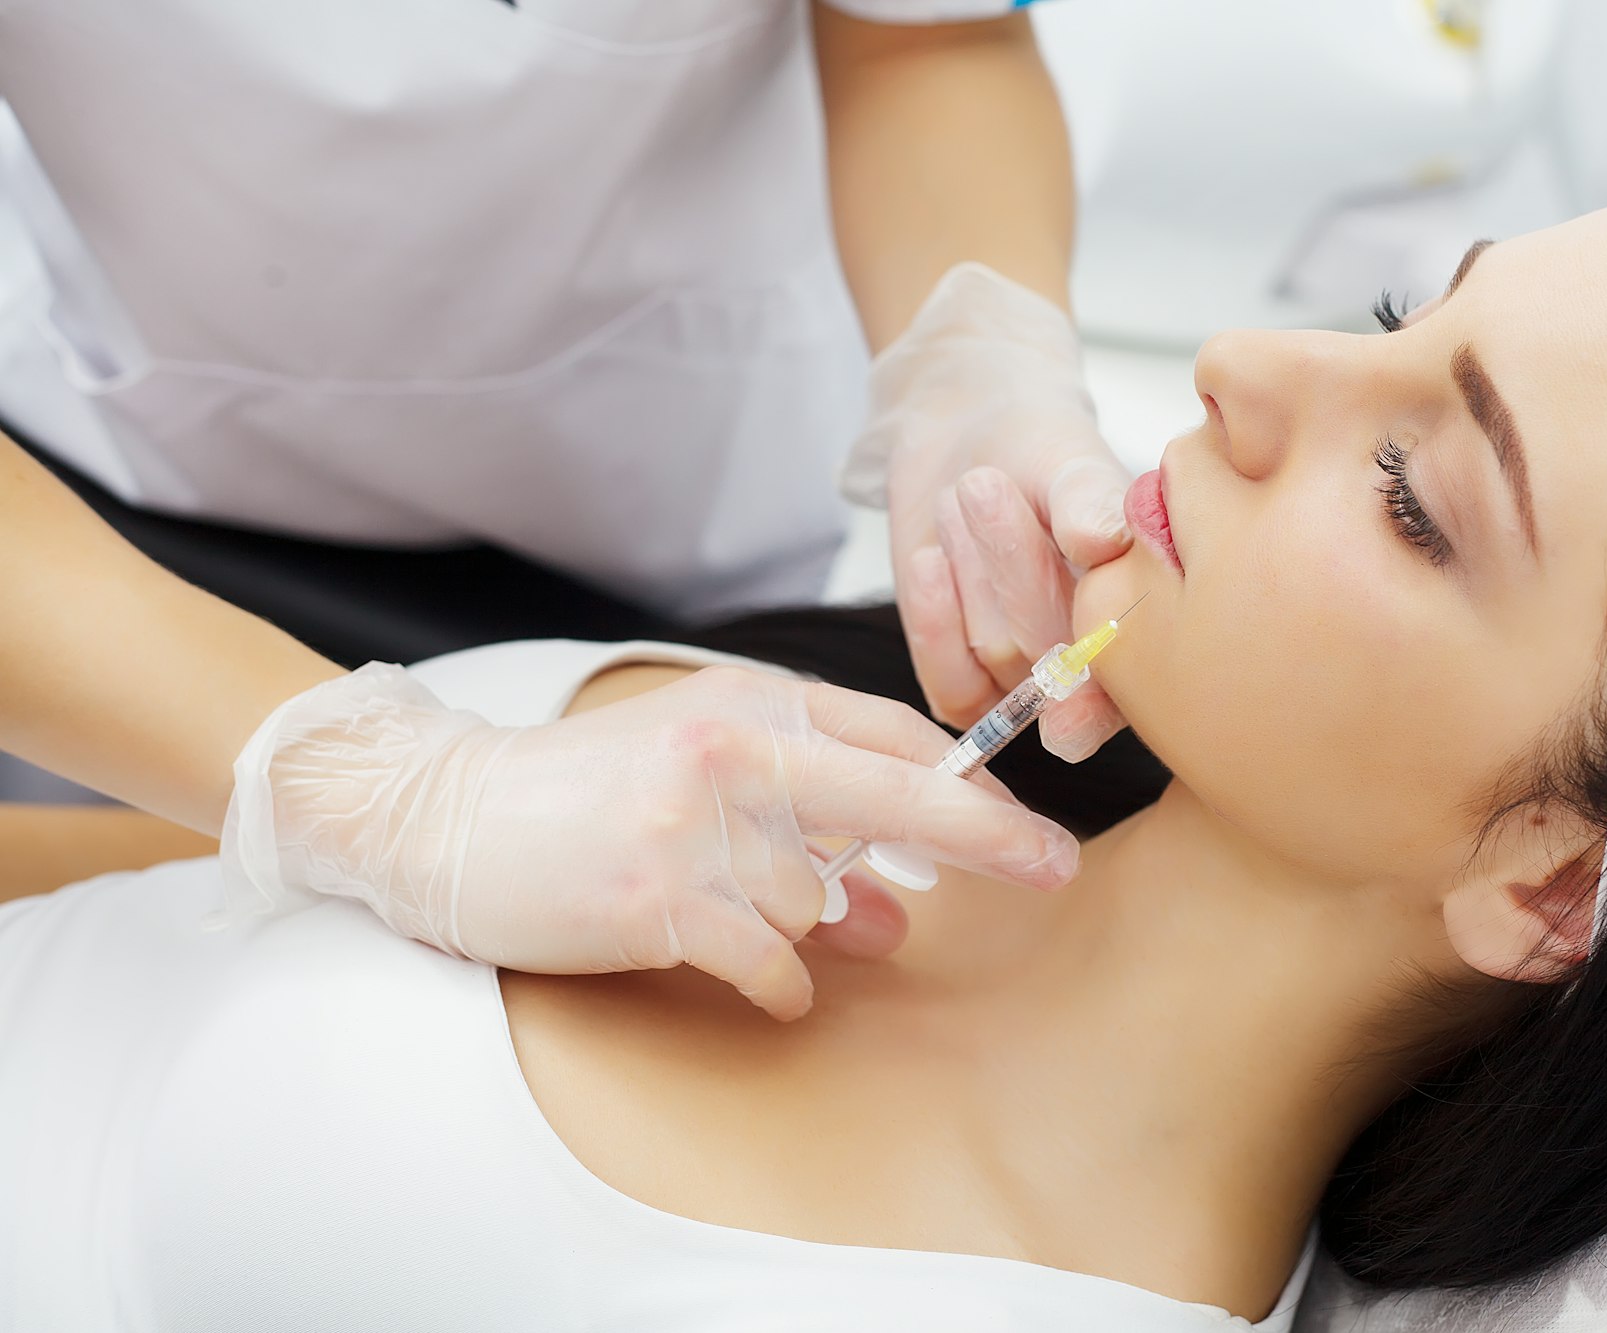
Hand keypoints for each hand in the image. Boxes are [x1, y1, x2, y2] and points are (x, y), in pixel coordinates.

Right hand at [220, 663, 1078, 1019]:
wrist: (449, 816)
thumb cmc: (586, 793)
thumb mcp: (698, 771)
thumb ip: (802, 821)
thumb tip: (896, 908)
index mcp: (746, 705)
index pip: (890, 737)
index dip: (970, 784)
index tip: (1028, 827)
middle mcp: (729, 753)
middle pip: (894, 797)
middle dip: (986, 837)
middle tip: (1053, 867)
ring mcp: (693, 825)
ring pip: (817, 898)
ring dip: (816, 929)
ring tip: (770, 927)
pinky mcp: (657, 896)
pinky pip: (767, 957)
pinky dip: (780, 980)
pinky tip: (767, 982)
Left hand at [841, 263, 1132, 761]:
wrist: (966, 438)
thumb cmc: (1037, 446)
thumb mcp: (1070, 459)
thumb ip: (1091, 503)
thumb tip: (1105, 541)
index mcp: (1148, 621)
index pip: (1125, 690)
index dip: (1096, 697)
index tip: (1070, 674)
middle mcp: (1094, 669)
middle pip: (1049, 660)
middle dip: (1014, 567)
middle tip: (986, 484)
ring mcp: (1028, 683)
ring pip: (993, 657)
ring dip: (972, 570)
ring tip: (971, 499)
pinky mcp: (966, 682)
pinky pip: (950, 684)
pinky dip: (934, 618)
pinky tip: (934, 558)